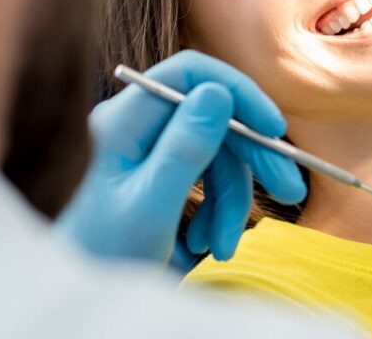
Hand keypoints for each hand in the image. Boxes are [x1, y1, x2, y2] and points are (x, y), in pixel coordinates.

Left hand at [56, 50, 306, 269]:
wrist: (79, 296)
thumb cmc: (102, 256)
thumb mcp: (150, 207)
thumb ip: (184, 149)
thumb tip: (219, 91)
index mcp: (123, 121)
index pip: (189, 74)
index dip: (238, 92)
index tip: (274, 129)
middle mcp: (135, 126)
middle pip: (212, 118)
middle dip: (251, 160)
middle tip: (291, 191)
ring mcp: (147, 150)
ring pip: (216, 155)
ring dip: (231, 202)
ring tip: (222, 248)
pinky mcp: (160, 175)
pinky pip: (206, 179)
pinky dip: (216, 212)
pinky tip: (204, 247)